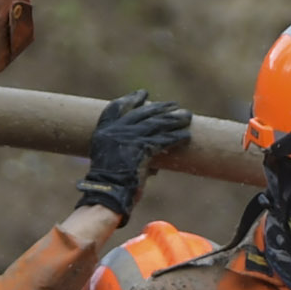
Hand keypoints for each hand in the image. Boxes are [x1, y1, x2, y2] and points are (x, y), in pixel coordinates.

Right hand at [77, 90, 195, 216]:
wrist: (107, 195)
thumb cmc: (110, 184)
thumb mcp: (111, 161)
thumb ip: (127, 152)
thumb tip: (153, 159)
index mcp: (103, 131)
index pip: (116, 108)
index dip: (130, 99)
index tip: (143, 94)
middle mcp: (114, 131)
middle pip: (141, 113)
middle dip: (159, 108)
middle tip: (173, 105)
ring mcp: (127, 139)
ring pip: (155, 124)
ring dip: (173, 120)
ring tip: (187, 116)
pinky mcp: (140, 151)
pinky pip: (162, 140)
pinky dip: (176, 138)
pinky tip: (186, 136)